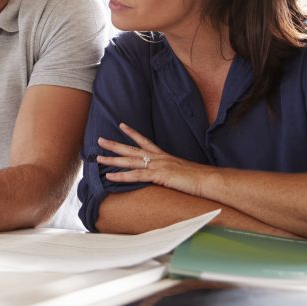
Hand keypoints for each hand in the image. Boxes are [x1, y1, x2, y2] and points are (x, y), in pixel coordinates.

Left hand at [97, 123, 215, 197]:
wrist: (209, 180)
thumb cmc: (199, 179)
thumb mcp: (181, 173)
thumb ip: (170, 173)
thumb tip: (166, 176)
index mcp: (164, 156)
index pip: (145, 141)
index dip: (132, 133)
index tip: (121, 124)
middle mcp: (159, 158)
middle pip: (132, 149)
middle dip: (114, 144)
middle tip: (99, 140)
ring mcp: (158, 166)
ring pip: (130, 160)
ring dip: (112, 159)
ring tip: (98, 158)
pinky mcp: (159, 175)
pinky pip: (136, 175)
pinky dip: (121, 176)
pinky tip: (109, 177)